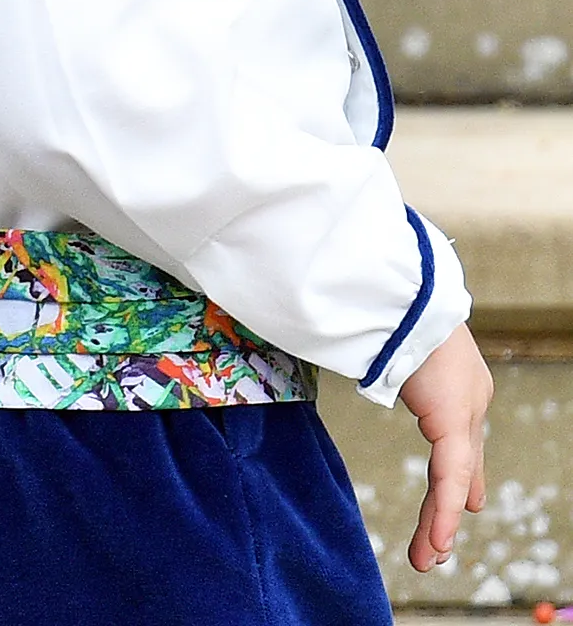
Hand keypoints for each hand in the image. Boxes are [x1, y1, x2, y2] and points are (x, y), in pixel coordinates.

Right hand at [398, 323, 491, 572]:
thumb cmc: (388, 301)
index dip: (462, 474)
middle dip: (448, 506)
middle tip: (438, 545)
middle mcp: (470, 398)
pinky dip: (442, 511)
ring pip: (454, 479)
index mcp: (456, 378)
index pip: (461, 438)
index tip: (468, 504)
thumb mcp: (394, 347)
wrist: (404, 290)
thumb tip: (379, 373)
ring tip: (428, 558)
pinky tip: (438, 540)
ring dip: (439, 521)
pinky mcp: (454, 421)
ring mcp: (466, 411)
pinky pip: (449, 476)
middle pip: (461, 465)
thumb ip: (394, 374)